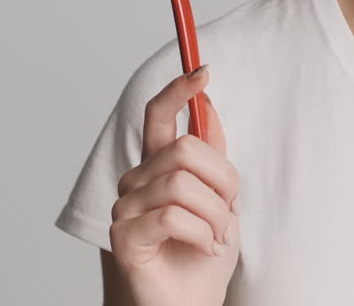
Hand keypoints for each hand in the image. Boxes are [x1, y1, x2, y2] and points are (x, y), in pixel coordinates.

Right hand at [108, 65, 240, 304]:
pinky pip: (172, 215)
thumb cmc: (205, 253)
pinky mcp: (124, 236)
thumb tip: (208, 105)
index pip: (159, 116)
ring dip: (216, 215)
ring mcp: (126, 207)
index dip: (178, 91)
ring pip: (183, 185)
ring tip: (218, 236)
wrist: (194, 301)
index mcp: (159, 166)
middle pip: (186, 150)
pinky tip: (205, 248)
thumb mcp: (222, 198)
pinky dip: (202, 233)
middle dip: (223, 181)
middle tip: (229, 211)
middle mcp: (137, 180)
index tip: (202, 71)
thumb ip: (212, 155)